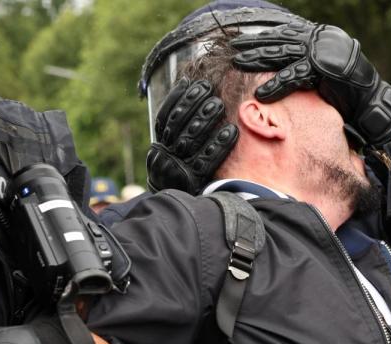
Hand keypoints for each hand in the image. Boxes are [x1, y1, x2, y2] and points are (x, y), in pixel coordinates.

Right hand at [146, 78, 238, 194]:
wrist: (173, 213)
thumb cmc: (178, 177)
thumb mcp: (171, 157)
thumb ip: (178, 134)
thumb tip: (191, 97)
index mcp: (159, 147)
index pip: (165, 117)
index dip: (178, 99)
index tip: (193, 83)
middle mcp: (164, 156)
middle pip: (178, 125)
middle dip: (194, 105)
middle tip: (210, 90)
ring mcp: (177, 169)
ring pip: (190, 140)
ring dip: (206, 120)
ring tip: (219, 104)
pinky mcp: (192, 182)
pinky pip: (206, 161)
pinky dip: (219, 145)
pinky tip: (232, 131)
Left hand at [231, 21, 390, 146]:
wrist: (370, 100)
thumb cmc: (346, 88)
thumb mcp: (323, 67)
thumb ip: (306, 59)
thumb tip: (284, 58)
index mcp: (319, 35)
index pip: (287, 31)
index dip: (266, 33)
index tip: (246, 36)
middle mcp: (319, 39)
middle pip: (280, 40)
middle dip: (255, 43)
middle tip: (234, 45)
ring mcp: (320, 53)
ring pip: (282, 54)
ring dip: (258, 58)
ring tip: (238, 63)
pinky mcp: (321, 69)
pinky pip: (293, 77)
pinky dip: (276, 85)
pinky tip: (261, 93)